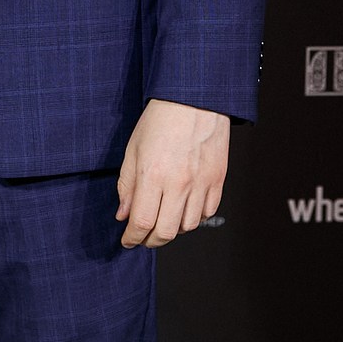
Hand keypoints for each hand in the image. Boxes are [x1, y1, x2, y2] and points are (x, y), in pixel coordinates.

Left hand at [116, 99, 228, 248]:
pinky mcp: (218, 180)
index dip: (132, 238)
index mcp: (153, 175)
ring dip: (173, 230)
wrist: (194, 100)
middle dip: (150, 241)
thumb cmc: (161, 120)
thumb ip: (127, 186)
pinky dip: (194, 218)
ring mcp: (201, 183)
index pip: (141, 222)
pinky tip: (184, 209)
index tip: (128, 240)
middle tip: (143, 238)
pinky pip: (207, 212)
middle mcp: (179, 183)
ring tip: (163, 221)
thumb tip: (124, 215)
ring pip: (188, 227)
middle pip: (165, 232)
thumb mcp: (133, 150)